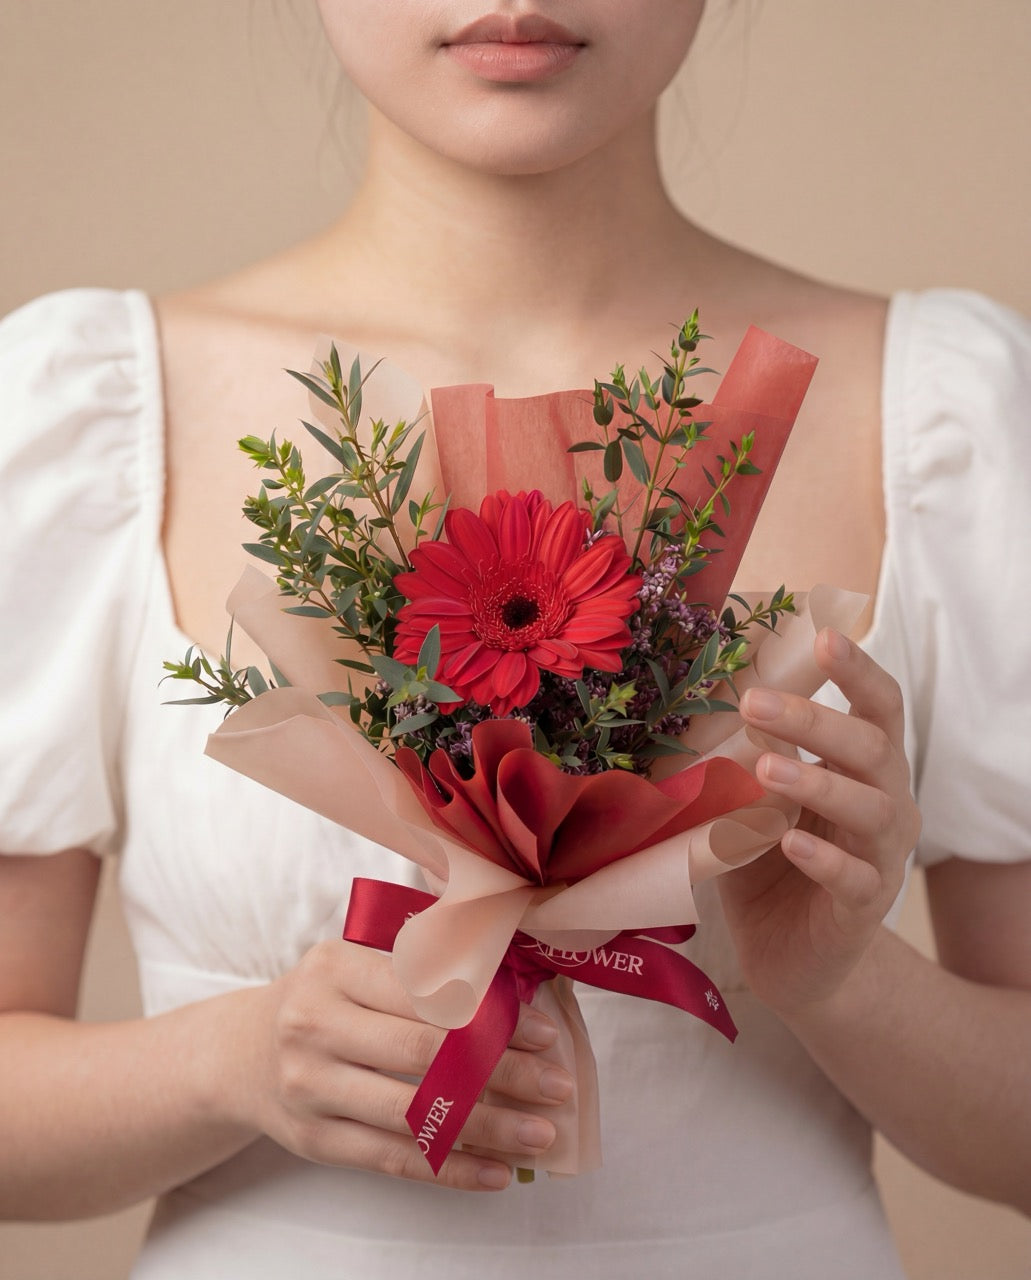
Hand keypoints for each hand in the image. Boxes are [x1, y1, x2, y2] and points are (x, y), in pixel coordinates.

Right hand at [237, 939, 570, 1190]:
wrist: (243, 1053)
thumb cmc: (324, 998)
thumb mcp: (356, 957)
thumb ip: (421, 960)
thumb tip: (514, 980)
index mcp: (336, 966)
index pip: (428, 994)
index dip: (492, 1016)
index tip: (545, 1034)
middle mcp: (316, 1025)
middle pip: (426, 1055)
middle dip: (503, 1073)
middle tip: (559, 1086)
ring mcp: (311, 1087)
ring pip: (414, 1114)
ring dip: (489, 1127)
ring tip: (541, 1132)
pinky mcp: (315, 1141)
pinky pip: (393, 1160)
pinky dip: (450, 1169)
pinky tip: (497, 1173)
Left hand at [719, 627, 921, 1014]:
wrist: (788, 957)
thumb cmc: (769, 862)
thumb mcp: (753, 798)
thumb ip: (744, 752)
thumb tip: (699, 690)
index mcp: (864, 766)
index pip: (878, 706)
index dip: (858, 670)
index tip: (823, 636)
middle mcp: (886, 802)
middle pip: (873, 748)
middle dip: (816, 721)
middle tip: (754, 703)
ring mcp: (882, 857)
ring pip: (873, 809)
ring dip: (820, 784)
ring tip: (766, 768)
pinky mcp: (863, 909)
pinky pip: (857, 880)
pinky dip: (824, 860)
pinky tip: (790, 844)